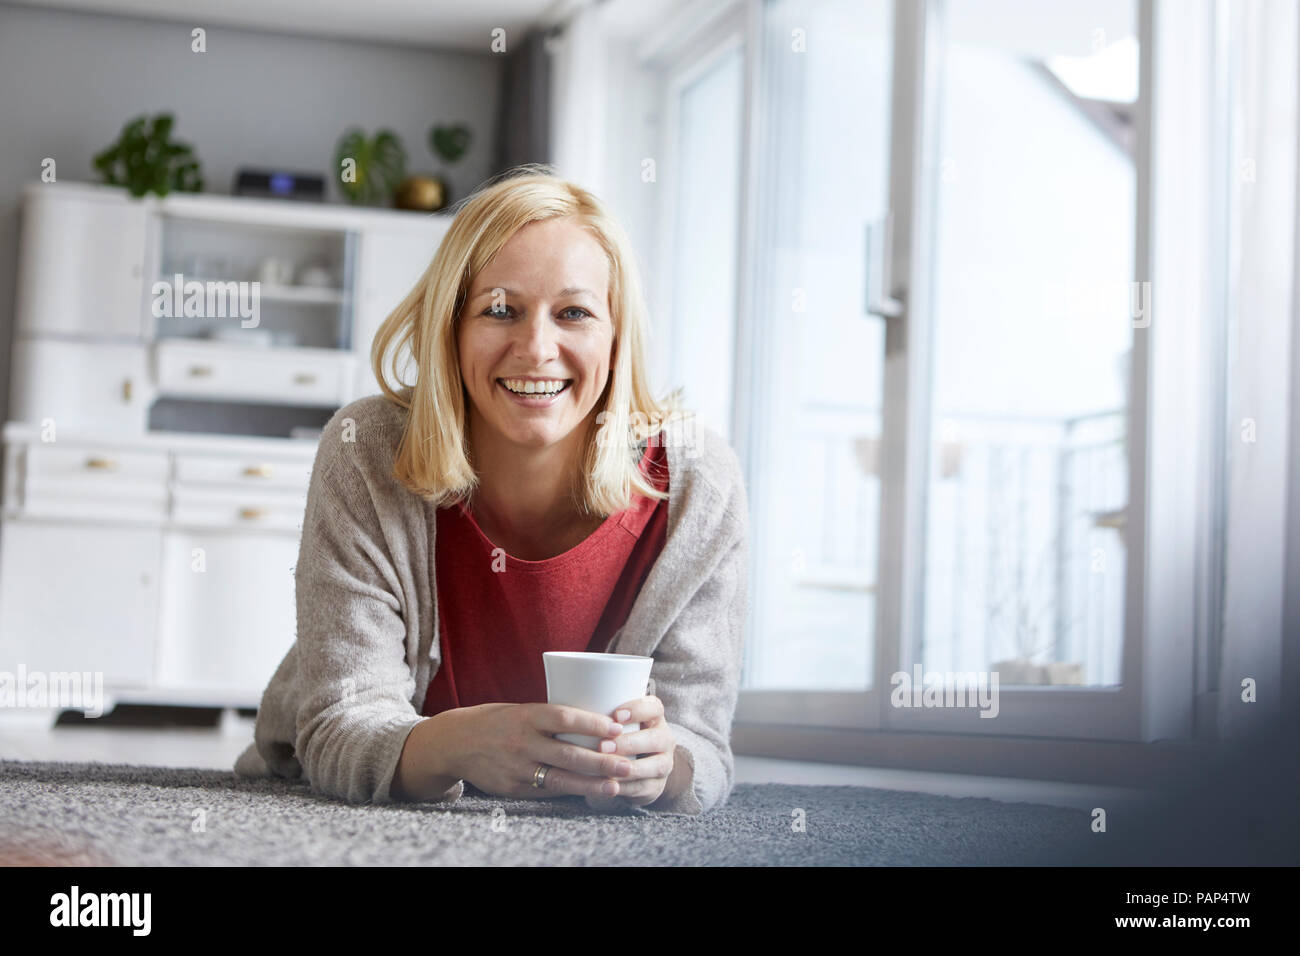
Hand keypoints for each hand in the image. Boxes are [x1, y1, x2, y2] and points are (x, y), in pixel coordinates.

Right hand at [437, 702, 635, 799]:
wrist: (456, 742)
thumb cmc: (497, 720)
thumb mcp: (521, 709)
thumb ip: (551, 717)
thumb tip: (595, 722)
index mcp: (526, 715)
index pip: (564, 718)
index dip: (592, 724)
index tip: (617, 728)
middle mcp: (522, 742)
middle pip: (568, 754)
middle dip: (601, 761)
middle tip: (628, 764)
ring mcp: (517, 768)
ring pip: (560, 778)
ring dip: (591, 784)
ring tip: (616, 785)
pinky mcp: (513, 788)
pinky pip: (547, 791)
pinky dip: (570, 791)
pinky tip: (590, 792)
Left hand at [584, 695, 676, 809]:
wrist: (633, 765)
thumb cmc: (615, 735)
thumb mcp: (612, 720)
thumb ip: (600, 710)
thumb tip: (567, 693)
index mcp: (654, 717)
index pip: (654, 708)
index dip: (637, 710)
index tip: (615, 716)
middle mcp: (664, 738)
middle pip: (657, 738)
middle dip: (629, 743)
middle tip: (603, 746)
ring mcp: (664, 763)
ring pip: (655, 766)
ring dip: (630, 768)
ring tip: (606, 768)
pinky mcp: (657, 786)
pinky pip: (644, 787)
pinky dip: (626, 787)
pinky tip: (608, 785)